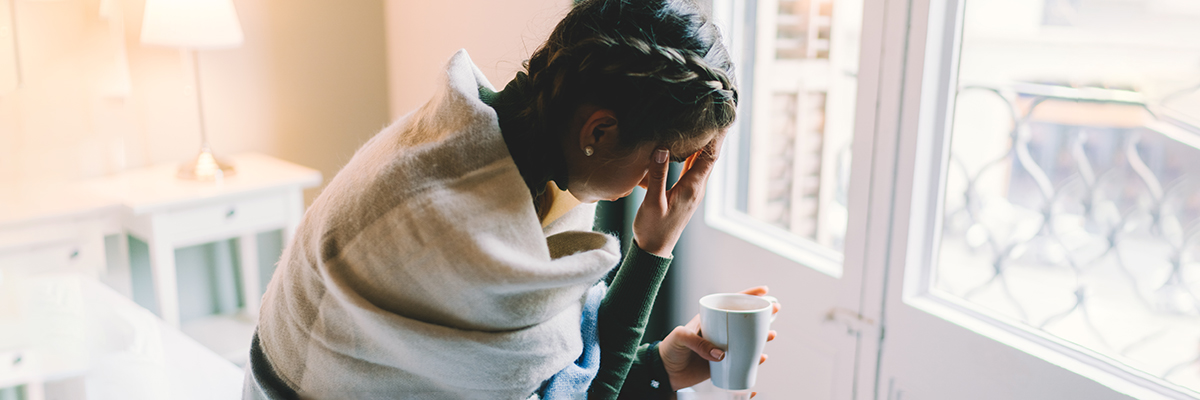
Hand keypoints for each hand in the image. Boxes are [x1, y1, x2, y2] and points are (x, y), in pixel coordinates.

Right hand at [633, 131, 727, 256]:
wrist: (653, 250)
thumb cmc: (653, 228)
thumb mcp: (653, 201)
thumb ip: (658, 174)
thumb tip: (663, 148)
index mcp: (692, 188)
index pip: (709, 157)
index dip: (715, 137)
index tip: (720, 120)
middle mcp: (696, 188)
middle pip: (708, 157)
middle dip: (712, 137)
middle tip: (713, 115)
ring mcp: (691, 191)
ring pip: (700, 162)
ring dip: (702, 145)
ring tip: (701, 125)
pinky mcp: (684, 194)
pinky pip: (692, 169)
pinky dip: (691, 155)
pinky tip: (684, 147)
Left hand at [659, 286, 780, 391]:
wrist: (665, 371)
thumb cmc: (670, 349)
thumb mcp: (681, 338)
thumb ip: (699, 343)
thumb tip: (722, 354)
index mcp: (709, 318)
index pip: (730, 302)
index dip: (748, 295)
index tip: (764, 291)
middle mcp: (719, 330)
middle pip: (744, 320)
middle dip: (761, 314)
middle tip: (775, 311)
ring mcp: (722, 346)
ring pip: (746, 339)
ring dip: (761, 336)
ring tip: (771, 334)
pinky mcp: (723, 363)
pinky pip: (742, 359)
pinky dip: (753, 359)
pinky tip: (761, 357)